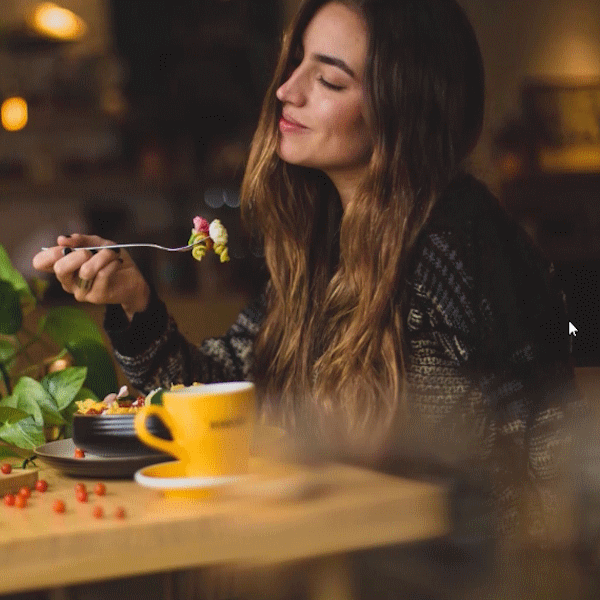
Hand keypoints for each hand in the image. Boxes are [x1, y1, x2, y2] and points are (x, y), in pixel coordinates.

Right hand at [32, 234, 149, 319]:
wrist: (134, 278)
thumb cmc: (112, 260)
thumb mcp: (97, 244)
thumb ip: (80, 240)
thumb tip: (62, 239)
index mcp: (63, 267)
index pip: (40, 263)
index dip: (50, 253)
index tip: (65, 246)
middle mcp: (68, 281)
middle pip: (60, 268)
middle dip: (78, 255)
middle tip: (90, 252)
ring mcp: (81, 291)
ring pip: (86, 271)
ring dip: (103, 257)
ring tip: (112, 253)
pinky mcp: (96, 296)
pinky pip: (103, 275)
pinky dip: (112, 263)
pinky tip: (117, 262)